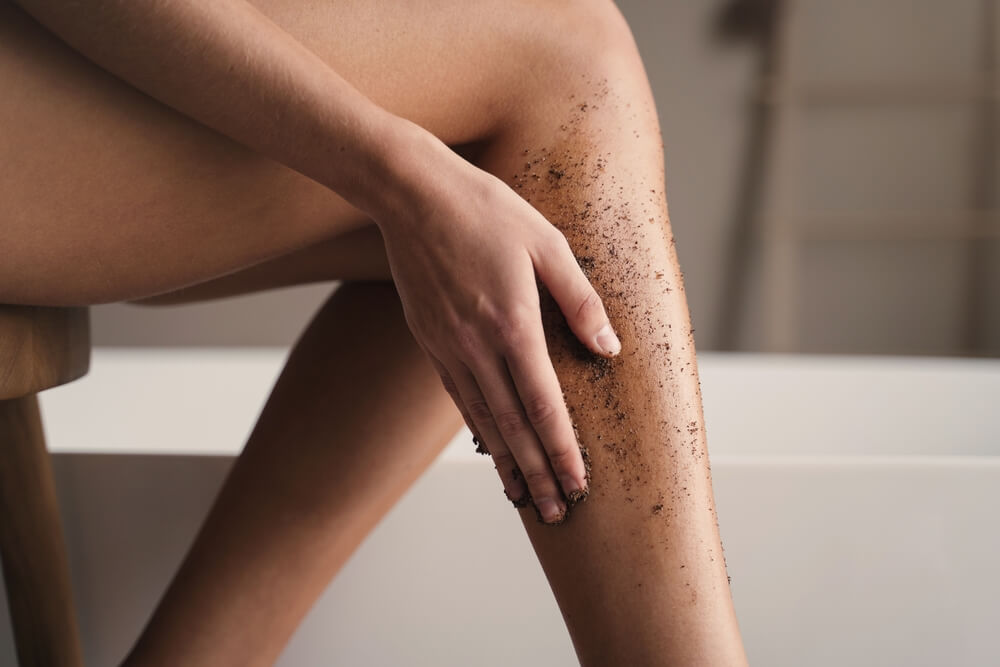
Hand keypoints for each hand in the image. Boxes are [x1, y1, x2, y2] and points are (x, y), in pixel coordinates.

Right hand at [374, 133, 620, 524]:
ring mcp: (449, 348)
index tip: (578, 483)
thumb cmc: (485, 210)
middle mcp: (478, 347)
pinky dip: (478, 430)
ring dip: (507, 464)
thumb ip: (579, 301)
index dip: (562, 450)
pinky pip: (459, 398)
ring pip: (483, 420)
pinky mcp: (431, 341)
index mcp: (513, 324)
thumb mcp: (547, 244)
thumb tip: (608, 349)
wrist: (412, 195)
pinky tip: (490, 449)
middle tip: (556, 513)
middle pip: (513, 426)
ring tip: (525, 499)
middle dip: (537, 474)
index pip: (544, 405)